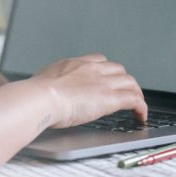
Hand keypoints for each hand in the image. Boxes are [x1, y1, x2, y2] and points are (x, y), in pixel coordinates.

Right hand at [31, 54, 147, 127]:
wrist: (41, 98)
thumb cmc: (35, 95)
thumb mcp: (40, 83)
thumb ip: (47, 85)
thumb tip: (39, 92)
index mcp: (74, 64)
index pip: (99, 60)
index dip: (107, 71)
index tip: (107, 80)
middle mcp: (92, 69)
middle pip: (118, 70)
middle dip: (123, 81)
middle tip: (124, 94)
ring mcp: (103, 82)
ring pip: (130, 82)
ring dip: (135, 93)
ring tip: (137, 106)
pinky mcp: (110, 98)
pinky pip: (134, 99)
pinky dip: (141, 107)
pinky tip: (141, 116)